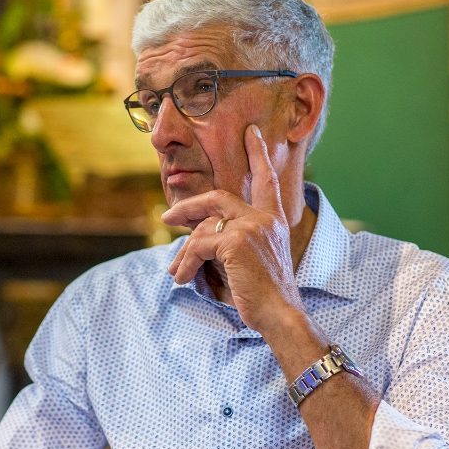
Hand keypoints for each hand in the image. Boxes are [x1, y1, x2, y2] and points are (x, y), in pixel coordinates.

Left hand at [161, 124, 306, 339]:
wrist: (280, 314)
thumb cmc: (265, 295)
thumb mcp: (251, 260)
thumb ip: (232, 241)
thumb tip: (196, 237)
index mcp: (274, 219)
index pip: (266, 180)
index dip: (257, 155)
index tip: (250, 133)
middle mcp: (265, 217)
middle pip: (218, 198)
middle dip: (189, 206)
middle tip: (168, 217)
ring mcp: (251, 227)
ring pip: (203, 227)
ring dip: (184, 251)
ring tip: (175, 270)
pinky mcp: (236, 242)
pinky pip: (198, 245)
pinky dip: (186, 263)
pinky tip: (182, 278)